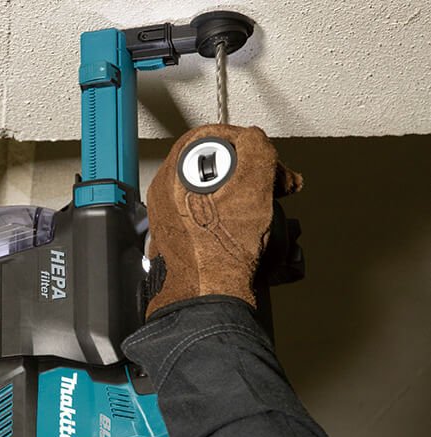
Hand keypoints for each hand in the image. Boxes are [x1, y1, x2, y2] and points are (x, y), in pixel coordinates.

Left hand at [144, 124, 301, 317]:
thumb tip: (255, 141)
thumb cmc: (222, 248)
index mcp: (174, 173)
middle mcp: (166, 196)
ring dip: (245, 196)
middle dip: (250, 171)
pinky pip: (209, 220)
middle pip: (212, 165)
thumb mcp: (253, 182)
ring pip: (213, 193)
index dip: (247, 142)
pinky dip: (232, 219)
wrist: (208, 295)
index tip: (267, 157)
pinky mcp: (181, 243)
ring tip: (266, 209)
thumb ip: (255, 147)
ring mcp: (171, 220)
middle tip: (274, 184)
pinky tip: (248, 231)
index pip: (209, 136)